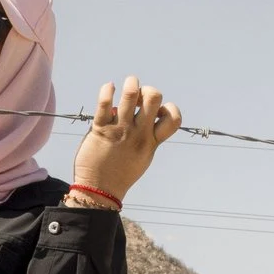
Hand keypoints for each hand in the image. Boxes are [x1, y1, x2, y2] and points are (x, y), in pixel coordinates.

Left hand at [72, 77, 181, 201]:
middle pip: (154, 98)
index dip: (170, 108)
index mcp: (152, 141)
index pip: (174, 118)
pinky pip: (105, 103)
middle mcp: (138, 133)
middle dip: (149, 89)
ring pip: (131, 95)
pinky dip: (107, 90)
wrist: (98, 190)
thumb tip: (141, 113)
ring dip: (132, 83)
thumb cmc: (120, 174)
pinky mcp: (100, 129)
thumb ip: (146, 137)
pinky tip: (108, 87)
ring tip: (129, 82)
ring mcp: (120, 130)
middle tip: (139, 96)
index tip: (157, 112)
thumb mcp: (143, 157)